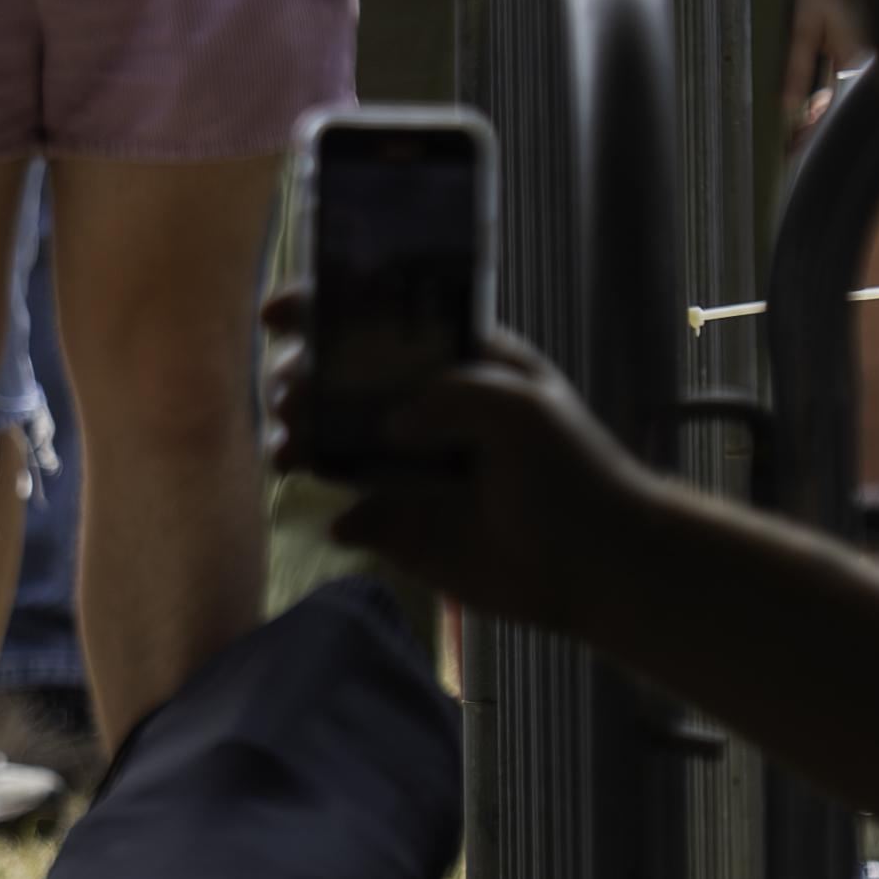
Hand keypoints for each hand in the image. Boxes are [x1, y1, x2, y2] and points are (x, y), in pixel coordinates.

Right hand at [277, 312, 654, 636]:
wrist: (601, 568)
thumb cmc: (574, 473)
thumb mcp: (522, 409)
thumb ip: (453, 395)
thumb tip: (388, 420)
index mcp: (450, 365)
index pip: (376, 324)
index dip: (322, 310)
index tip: (277, 316)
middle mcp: (418, 411)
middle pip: (334, 384)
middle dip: (297, 383)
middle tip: (292, 400)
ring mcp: (404, 470)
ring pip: (328, 447)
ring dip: (298, 444)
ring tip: (290, 455)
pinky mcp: (401, 529)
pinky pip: (351, 519)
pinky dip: (339, 519)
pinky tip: (349, 523)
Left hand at [778, 0, 867, 136]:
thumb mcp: (806, 25)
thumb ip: (798, 67)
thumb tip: (789, 105)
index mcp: (858, 61)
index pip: (834, 109)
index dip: (813, 132)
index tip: (793, 151)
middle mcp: (872, 65)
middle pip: (843, 108)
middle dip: (818, 129)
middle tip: (793, 149)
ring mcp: (875, 59)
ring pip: (847, 97)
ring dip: (825, 116)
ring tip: (799, 135)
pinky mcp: (872, 52)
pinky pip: (852, 83)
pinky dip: (835, 97)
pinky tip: (817, 107)